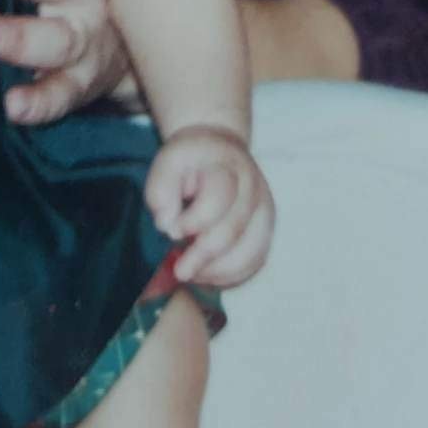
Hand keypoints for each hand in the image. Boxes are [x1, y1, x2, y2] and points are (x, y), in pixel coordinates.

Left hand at [145, 124, 274, 287]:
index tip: (171, 231)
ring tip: (191, 274)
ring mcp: (265, 212)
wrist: (221, 152)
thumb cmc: (192, 160)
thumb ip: (160, 189)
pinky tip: (206, 275)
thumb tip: (166, 225)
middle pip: (233, 232)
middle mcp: (254, 189)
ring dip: (216, 272)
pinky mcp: (266, 232)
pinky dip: (229, 276)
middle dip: (202, 257)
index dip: (194, 222)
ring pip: (248, 254)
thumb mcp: (169, 161)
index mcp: (229, 165)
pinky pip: (253, 263)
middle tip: (178, 271)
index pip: (218, 198)